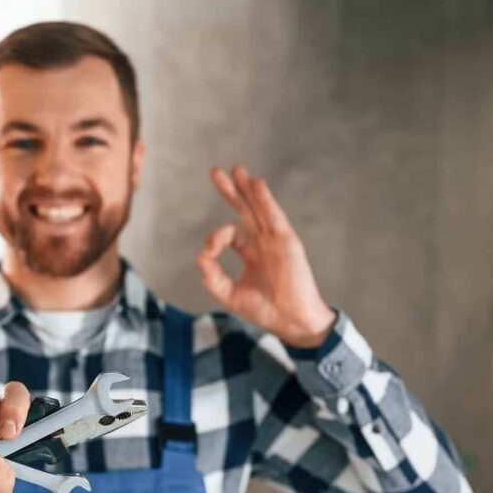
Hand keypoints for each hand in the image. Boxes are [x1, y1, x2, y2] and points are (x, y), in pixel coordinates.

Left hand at [197, 164, 336, 347]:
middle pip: (246, 211)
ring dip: (248, 189)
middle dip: (231, 191)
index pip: (231, 234)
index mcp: (252, 253)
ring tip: (237, 170)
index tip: (210, 252)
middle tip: (216, 171)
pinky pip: (274, 217)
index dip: (217, 238)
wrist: (291, 322)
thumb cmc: (265, 311)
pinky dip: (265, 201)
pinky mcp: (288, 243)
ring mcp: (276, 241)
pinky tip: (256, 185)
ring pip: (260, 208)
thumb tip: (201, 256)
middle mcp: (264, 243)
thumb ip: (212, 277)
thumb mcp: (229, 295)